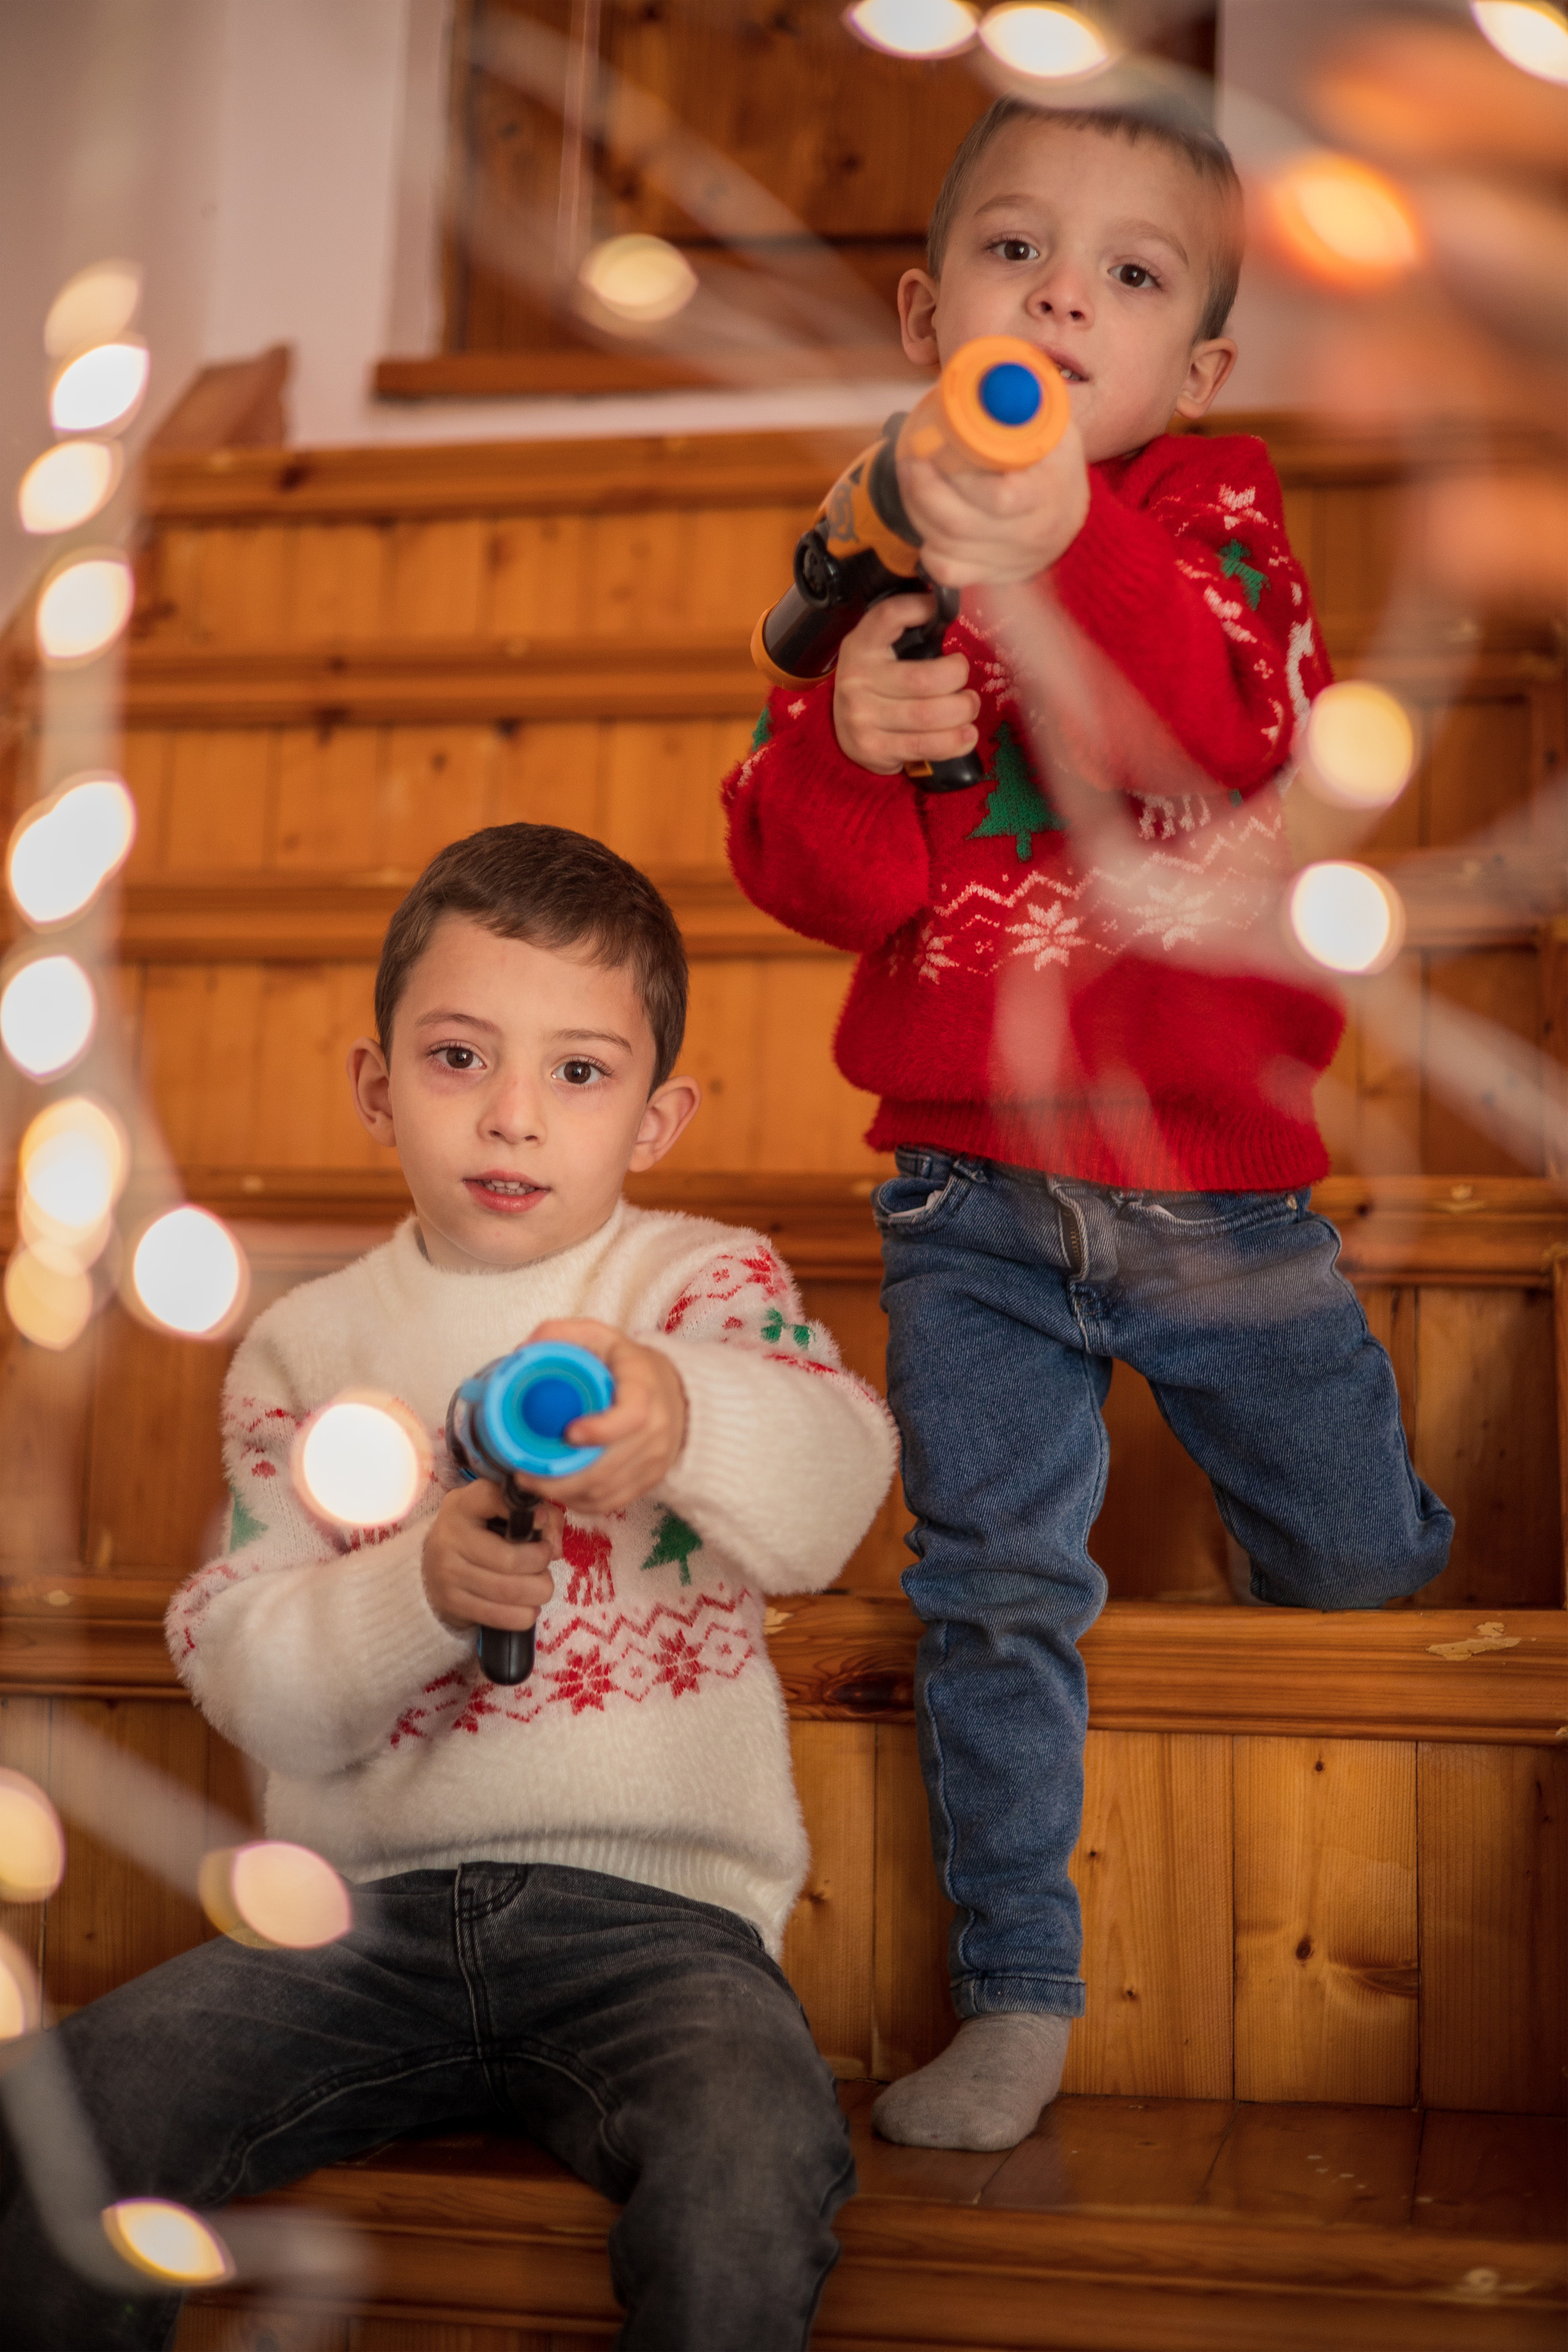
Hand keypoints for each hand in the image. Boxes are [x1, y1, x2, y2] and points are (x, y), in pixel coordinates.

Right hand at [421, 1479, 563, 1636]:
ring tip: (539, 1584)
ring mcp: (448, 1574)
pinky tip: (527, 1605)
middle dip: (541, 1564)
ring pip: (511, 1592)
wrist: (432, 1566)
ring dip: (538, 1591)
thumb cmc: (480, 1532)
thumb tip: (555, 1547)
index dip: (530, 1512)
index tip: (541, 1522)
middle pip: (512, 1560)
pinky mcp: (453, 1604)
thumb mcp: (500, 1510)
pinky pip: (503, 1617)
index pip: (496, 1499)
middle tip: (544, 1562)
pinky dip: (526, 1614)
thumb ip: (541, 1515)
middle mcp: (450, 1538)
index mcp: (463, 1505)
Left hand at [525, 1319, 687, 1513]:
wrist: (677, 1393)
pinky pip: (613, 1502)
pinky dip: (582, 1503)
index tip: (568, 1433)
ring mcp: (656, 1459)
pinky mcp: (650, 1479)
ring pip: (607, 1490)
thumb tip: (523, 1351)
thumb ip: (564, 1335)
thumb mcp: (601, 1337)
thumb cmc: (630, 1365)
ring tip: (533, 1483)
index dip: (601, 1429)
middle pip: (610, 1466)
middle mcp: (657, 1429)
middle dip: (562, 1477)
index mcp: (646, 1390)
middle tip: (524, 1472)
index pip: (632, 1416)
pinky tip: (560, 1493)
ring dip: (565, 1493)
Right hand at [832, 593, 979, 773]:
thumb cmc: (877, 683)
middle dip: (958, 680)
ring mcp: (862, 717)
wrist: (844, 731)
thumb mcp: (881, 649)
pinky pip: (926, 746)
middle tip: (966, 683)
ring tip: (969, 707)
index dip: (920, 608)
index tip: (940, 611)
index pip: (890, 616)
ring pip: (929, 715)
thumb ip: (908, 629)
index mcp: (861, 645)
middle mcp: (857, 679)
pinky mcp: (873, 748)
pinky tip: (967, 735)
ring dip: (962, 712)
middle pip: (925, 679)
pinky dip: (956, 741)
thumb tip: (947, 609)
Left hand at [896, 418, 1089, 588]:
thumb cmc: (1053, 465)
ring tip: (912, 482)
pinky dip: (927, 547)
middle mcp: (1030, 535)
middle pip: (959, 524)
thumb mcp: (1051, 425)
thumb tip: (991, 371)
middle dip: (921, 491)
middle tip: (909, 462)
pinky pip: (945, 571)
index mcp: (1047, 494)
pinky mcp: (990, 578)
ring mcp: (1008, 561)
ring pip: (945, 546)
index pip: (1000, 499)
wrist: (1068, 520)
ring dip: (917, 512)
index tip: (934, 452)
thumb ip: (1024, 401)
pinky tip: (928, 522)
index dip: (960, 479)